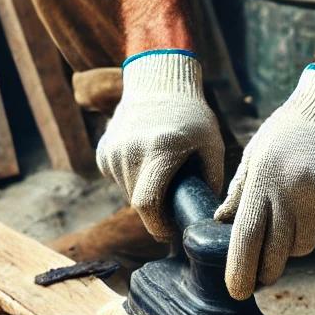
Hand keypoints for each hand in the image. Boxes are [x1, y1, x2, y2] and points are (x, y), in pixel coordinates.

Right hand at [96, 50, 223, 238]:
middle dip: (155, 212)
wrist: (158, 82)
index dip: (158, 226)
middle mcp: (130, 151)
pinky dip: (133, 180)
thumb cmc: (191, 116)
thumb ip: (211, 182)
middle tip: (173, 203)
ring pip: (127, 193)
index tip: (170, 232)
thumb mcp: (212, 145)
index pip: (148, 204)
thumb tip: (208, 217)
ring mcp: (112, 152)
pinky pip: (118, 180)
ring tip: (162, 174)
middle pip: (138, 203)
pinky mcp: (103, 152)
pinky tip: (146, 160)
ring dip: (144, 193)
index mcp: (159, 150)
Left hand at [215, 65, 314, 299]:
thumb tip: (219, 227)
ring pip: (300, 249)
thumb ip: (238, 195)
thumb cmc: (286, 137)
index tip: (236, 290)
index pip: (248, 235)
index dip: (240, 268)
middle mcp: (293, 194)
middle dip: (265, 271)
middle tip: (258, 278)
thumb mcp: (254, 158)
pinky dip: (314, 234)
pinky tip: (313, 209)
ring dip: (291, 246)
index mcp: (264, 181)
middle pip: (275, 253)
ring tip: (291, 217)